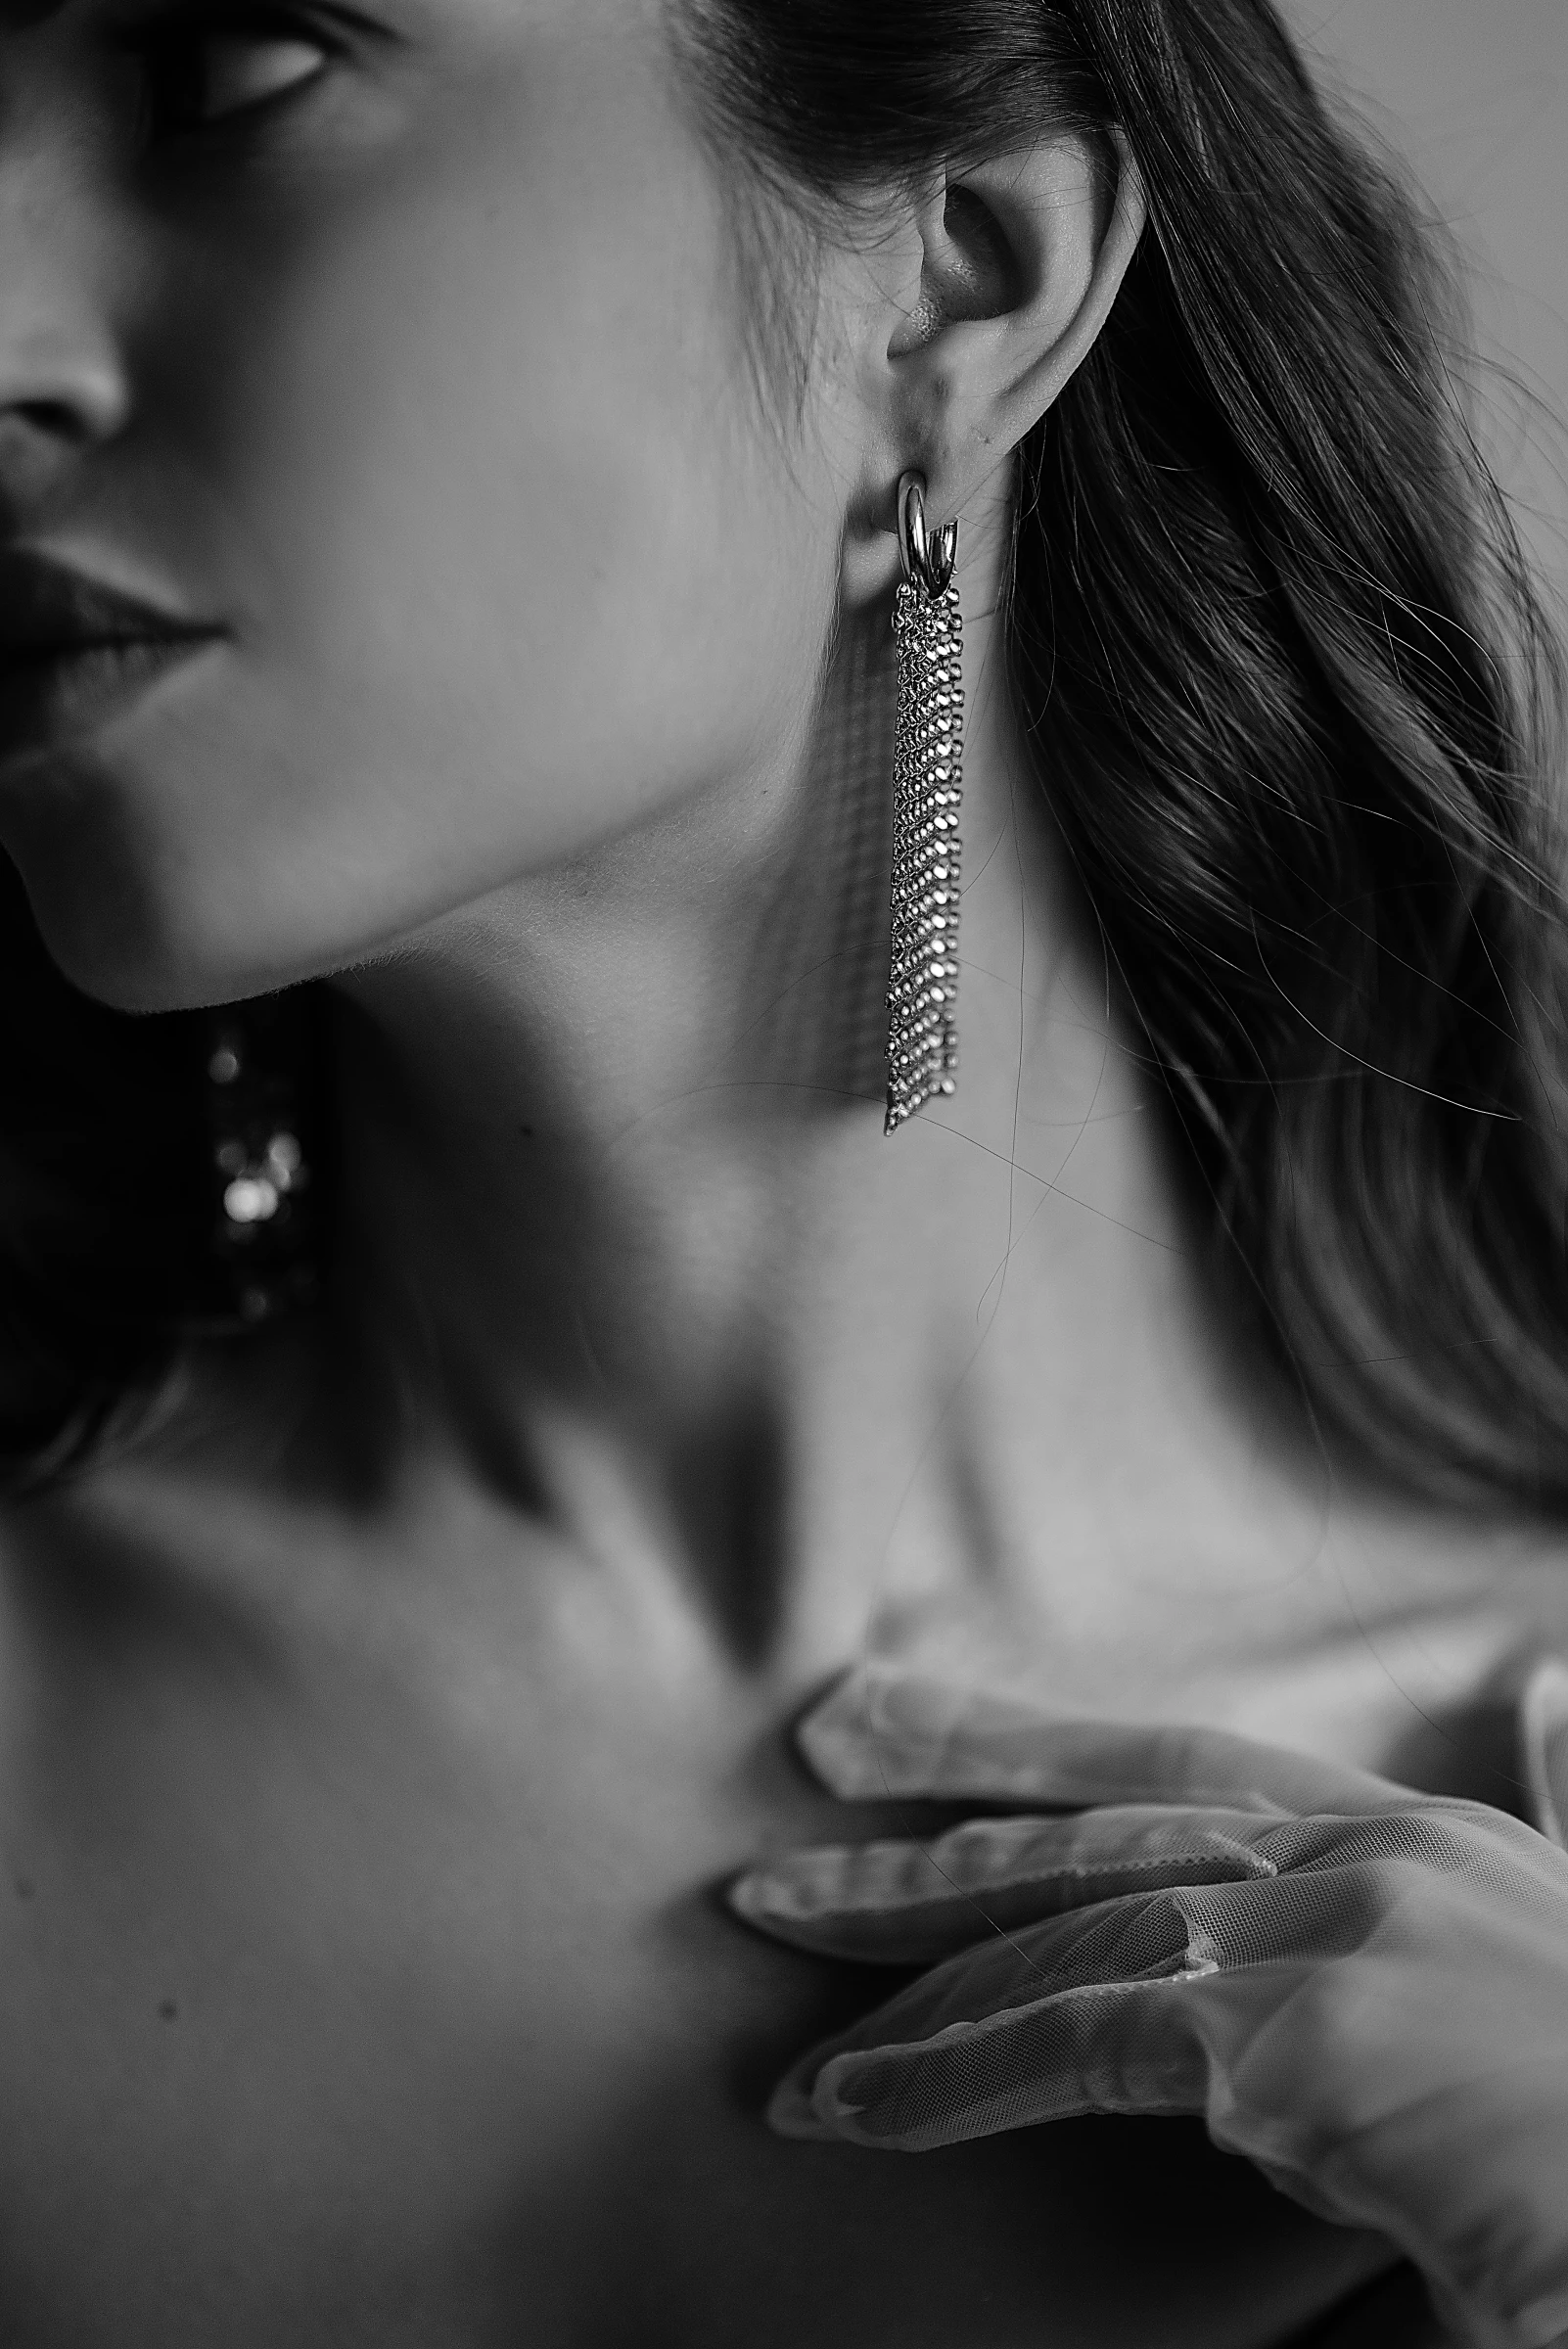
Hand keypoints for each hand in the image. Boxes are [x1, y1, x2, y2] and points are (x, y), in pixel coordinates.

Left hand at [733, 1662, 1567, 2348]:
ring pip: (1075, 1929)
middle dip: (927, 1832)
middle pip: (1099, 1822)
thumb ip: (1361, 1988)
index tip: (887, 1716)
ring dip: (920, 1987)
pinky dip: (958, 2078)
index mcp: (1414, 1836)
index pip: (1177, 1760)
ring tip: (806, 2053)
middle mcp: (1369, 1856)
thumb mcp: (1496, 2008)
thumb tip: (1225, 2071)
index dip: (1018, 1737)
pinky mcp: (1307, 2039)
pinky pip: (1087, 2044)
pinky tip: (865, 2104)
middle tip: (789, 1836)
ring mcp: (1337, 1934)